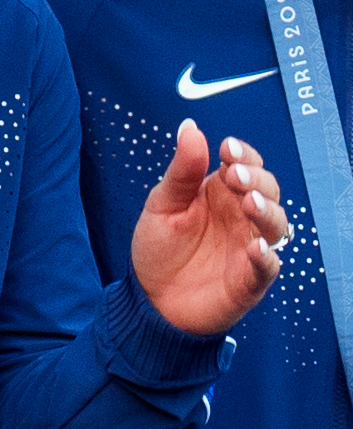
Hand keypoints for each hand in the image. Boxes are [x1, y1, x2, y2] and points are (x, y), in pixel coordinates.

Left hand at [130, 120, 286, 337]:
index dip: (243, 156)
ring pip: (276, 226)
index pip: (245, 167)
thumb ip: (181, 170)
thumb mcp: (163, 204)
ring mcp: (249, 248)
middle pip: (267, 191)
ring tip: (249, 203)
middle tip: (236, 176)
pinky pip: (268, 267)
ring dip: (266, 212)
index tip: (227, 148)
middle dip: (256, 180)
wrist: (151, 300)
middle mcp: (241, 218)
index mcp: (221, 195)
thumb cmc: (160, 249)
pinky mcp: (250, 280)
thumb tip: (190, 128)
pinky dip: (266, 257)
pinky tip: (255, 247)